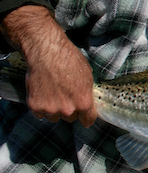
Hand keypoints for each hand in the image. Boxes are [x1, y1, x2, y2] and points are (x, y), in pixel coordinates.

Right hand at [1, 6, 96, 126]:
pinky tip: (43, 94)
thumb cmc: (69, 60)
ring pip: (55, 117)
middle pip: (71, 118)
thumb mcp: (87, 75)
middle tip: (65, 96)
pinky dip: (41, 107)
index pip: (88, 120)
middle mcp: (67, 109)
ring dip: (55, 110)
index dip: (87, 118)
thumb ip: (87, 93)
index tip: (85, 117)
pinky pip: (40, 114)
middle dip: (70, 110)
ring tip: (53, 93)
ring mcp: (50, 109)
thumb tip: (88, 102)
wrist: (46, 52)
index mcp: (83, 102)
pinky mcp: (35, 106)